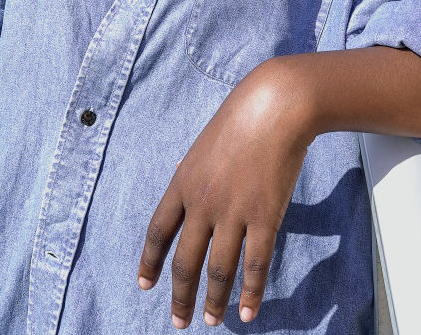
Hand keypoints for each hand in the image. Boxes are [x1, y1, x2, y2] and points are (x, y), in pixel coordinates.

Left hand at [137, 58, 312, 327]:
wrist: (275, 106)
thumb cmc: (242, 118)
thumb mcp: (204, 144)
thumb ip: (194, 173)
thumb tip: (185, 188)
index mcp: (183, 182)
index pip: (158, 231)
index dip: (150, 262)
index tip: (145, 286)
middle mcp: (202, 202)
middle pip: (185, 260)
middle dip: (180, 296)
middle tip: (179, 321)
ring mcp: (233, 211)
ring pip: (218, 270)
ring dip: (214, 301)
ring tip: (213, 321)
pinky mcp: (264, 216)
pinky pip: (254, 264)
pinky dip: (250, 292)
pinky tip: (248, 312)